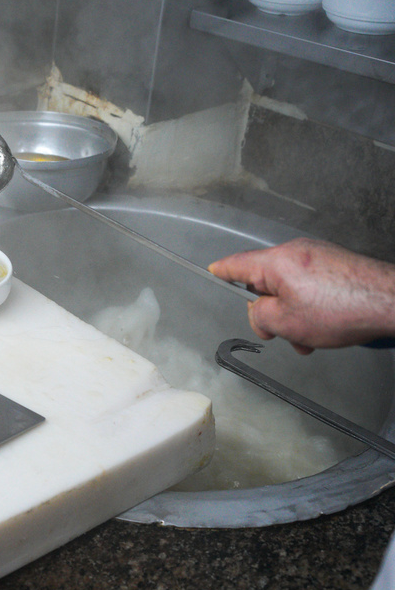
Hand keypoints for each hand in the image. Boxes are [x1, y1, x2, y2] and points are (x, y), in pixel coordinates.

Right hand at [208, 238, 394, 353]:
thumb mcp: (286, 322)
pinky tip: (324, 325)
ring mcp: (317, 255)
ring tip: (310, 337)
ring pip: (289, 286)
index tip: (212, 272)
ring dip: (292, 313)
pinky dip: (309, 304)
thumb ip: (259, 316)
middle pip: (265, 280)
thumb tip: (259, 314)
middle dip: (269, 309)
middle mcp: (295, 252)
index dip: (221, 272)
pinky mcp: (335, 262)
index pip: (237, 264)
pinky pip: (309, 283)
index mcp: (276, 261)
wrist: (390, 301)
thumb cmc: (344, 308)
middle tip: (281, 333)